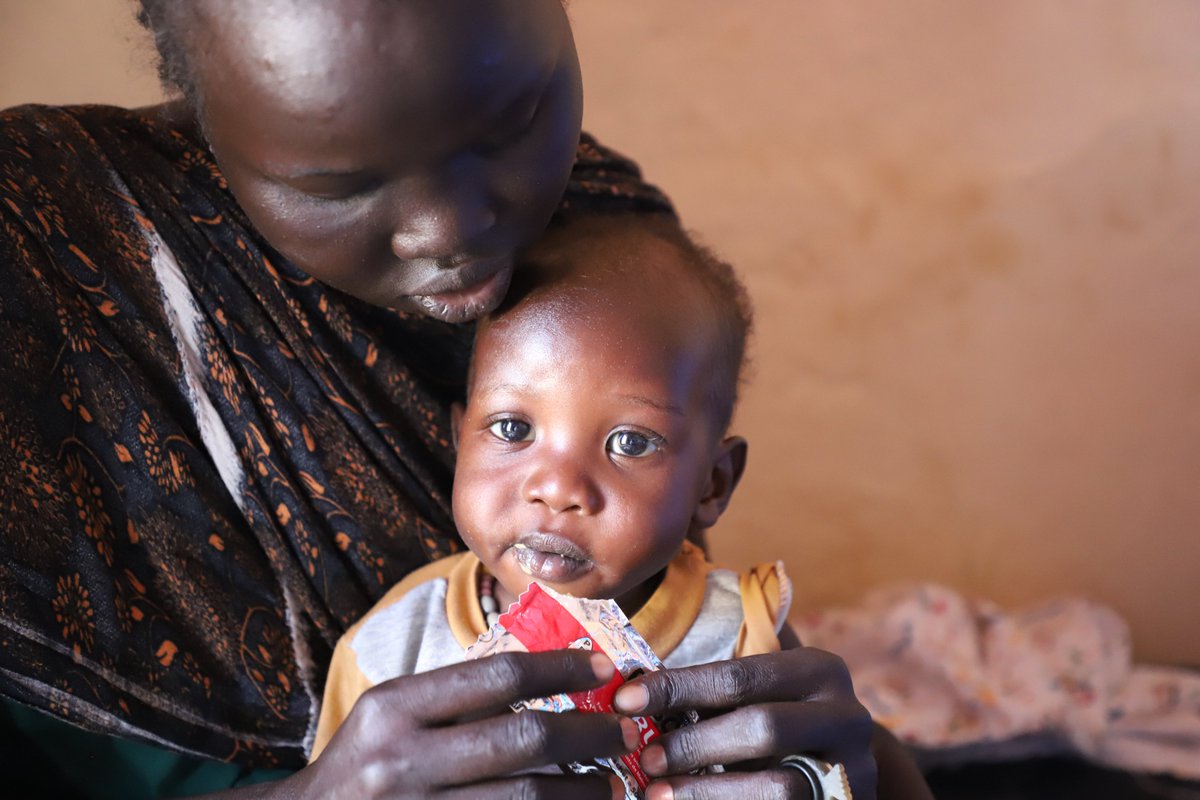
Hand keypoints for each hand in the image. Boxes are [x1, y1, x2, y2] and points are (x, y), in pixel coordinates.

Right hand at [291, 650, 637, 798]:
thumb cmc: (364, 765)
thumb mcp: (392, 717)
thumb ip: (457, 699)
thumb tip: (551, 678)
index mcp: (395, 707)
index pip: (497, 675)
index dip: (561, 668)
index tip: (603, 668)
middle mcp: (402, 759)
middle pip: (524, 739)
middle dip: (590, 733)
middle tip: (628, 731)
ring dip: (583, 791)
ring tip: (616, 783)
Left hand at [612, 646, 877, 799]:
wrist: (843, 772)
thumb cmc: (781, 725)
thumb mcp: (763, 696)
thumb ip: (715, 693)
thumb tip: (632, 694)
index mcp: (820, 670)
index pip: (740, 675)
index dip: (678, 687)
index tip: (626, 700)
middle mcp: (846, 716)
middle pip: (762, 728)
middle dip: (695, 743)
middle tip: (646, 758)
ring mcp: (853, 771)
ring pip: (778, 786)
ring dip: (708, 791)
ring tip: (658, 793)